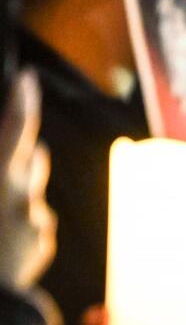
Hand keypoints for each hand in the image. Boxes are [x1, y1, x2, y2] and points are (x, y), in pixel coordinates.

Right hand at [0, 70, 54, 292]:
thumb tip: (21, 148)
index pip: (15, 128)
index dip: (22, 99)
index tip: (27, 79)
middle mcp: (21, 196)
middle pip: (30, 155)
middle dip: (19, 147)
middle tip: (5, 149)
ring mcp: (35, 222)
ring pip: (31, 189)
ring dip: (17, 185)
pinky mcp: (41, 246)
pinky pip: (34, 221)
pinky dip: (19, 219)